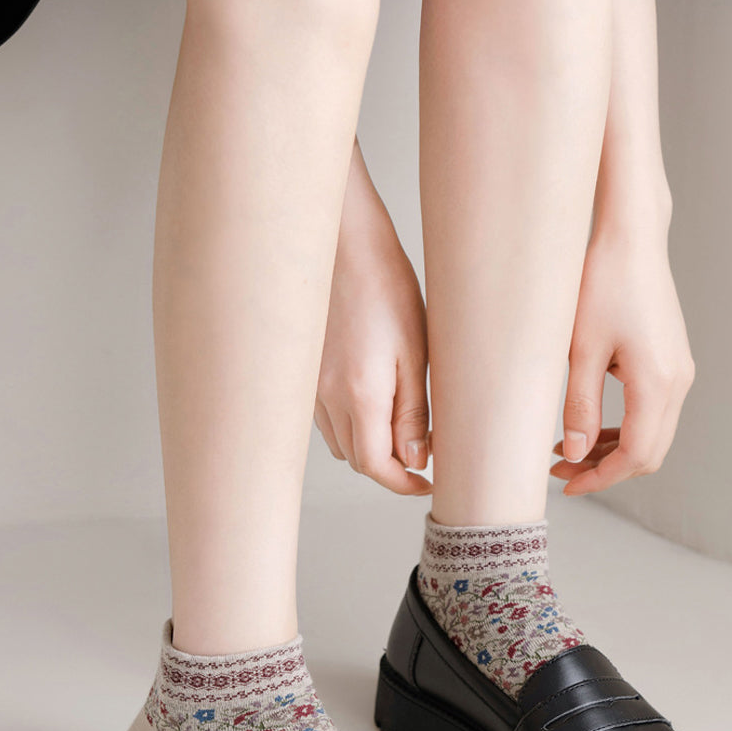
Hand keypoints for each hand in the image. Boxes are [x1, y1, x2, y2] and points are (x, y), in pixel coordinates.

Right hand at [314, 140, 431, 494]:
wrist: (344, 247)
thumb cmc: (386, 290)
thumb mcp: (415, 353)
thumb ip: (413, 412)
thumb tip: (414, 460)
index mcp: (360, 398)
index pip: (377, 467)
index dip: (404, 483)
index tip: (428, 480)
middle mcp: (327, 400)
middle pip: (356, 459)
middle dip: (389, 467)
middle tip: (421, 453)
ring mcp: (310, 388)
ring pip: (338, 441)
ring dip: (368, 446)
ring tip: (398, 427)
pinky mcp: (303, 373)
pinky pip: (324, 418)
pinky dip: (348, 424)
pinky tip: (369, 400)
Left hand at [550, 215, 695, 494]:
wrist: (631, 239)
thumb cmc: (602, 284)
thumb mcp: (581, 349)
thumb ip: (579, 406)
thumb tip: (575, 453)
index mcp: (657, 382)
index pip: (635, 455)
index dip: (600, 477)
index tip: (566, 484)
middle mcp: (678, 381)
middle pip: (649, 453)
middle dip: (606, 468)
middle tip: (560, 467)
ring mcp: (680, 371)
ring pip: (653, 434)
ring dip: (614, 449)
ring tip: (568, 448)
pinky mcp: (673, 361)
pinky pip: (653, 412)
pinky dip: (624, 427)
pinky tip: (589, 424)